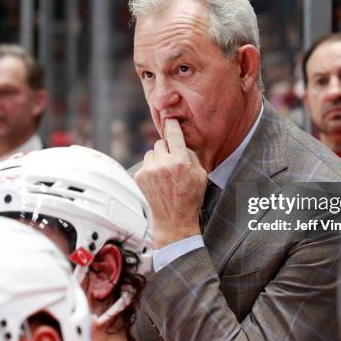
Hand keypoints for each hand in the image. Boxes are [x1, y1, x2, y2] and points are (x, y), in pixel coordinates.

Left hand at [135, 119, 207, 248]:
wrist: (174, 221)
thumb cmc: (190, 198)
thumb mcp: (201, 175)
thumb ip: (191, 156)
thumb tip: (181, 143)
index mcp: (180, 162)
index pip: (173, 134)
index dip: (171, 125)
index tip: (170, 119)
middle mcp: (163, 164)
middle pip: (160, 143)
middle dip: (166, 149)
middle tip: (172, 162)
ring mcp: (149, 171)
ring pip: (151, 152)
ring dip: (157, 159)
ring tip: (164, 174)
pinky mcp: (140, 177)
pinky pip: (145, 164)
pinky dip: (150, 169)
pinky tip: (158, 181)